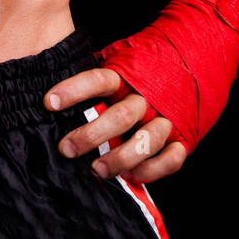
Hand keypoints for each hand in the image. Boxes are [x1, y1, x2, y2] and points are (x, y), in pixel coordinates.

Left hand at [44, 66, 187, 184]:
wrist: (189, 65)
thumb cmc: (140, 71)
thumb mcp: (117, 62)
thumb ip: (93, 76)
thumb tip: (52, 79)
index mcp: (126, 74)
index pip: (98, 80)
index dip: (73, 90)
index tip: (48, 103)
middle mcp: (146, 96)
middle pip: (121, 116)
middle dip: (91, 135)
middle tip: (66, 148)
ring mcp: (166, 117)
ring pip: (146, 140)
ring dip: (121, 158)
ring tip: (98, 170)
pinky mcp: (184, 137)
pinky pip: (172, 158)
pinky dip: (152, 170)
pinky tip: (132, 176)